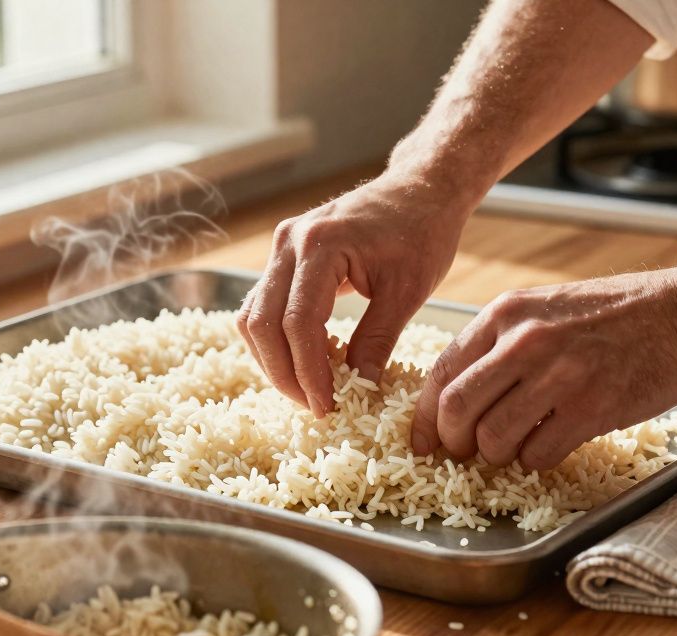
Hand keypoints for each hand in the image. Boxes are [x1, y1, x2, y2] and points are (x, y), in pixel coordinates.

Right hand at [238, 170, 472, 415]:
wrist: (420, 188)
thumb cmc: (422, 231)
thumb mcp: (408, 291)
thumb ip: (378, 339)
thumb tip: (358, 387)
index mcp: (321, 245)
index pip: (297, 322)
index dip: (307, 371)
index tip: (326, 405)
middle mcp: (289, 243)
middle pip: (262, 323)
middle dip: (284, 373)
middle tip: (315, 406)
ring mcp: (282, 247)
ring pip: (253, 317)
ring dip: (274, 360)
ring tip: (309, 390)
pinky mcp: (285, 256)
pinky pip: (263, 306)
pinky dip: (277, 340)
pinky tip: (307, 362)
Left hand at [410, 269, 676, 467]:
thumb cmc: (617, 313)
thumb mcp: (545, 308)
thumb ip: (501, 343)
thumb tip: (459, 393)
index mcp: (506, 313)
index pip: (442, 372)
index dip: (425, 416)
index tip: (424, 440)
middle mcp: (524, 341)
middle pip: (457, 409)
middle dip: (453, 442)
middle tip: (465, 453)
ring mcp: (558, 375)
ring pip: (494, 437)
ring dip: (497, 454)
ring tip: (516, 447)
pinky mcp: (591, 407)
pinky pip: (538, 453)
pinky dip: (535, 460)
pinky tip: (550, 446)